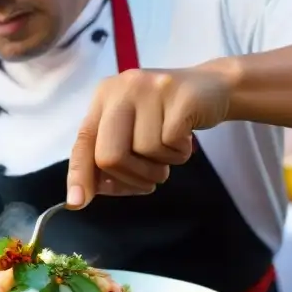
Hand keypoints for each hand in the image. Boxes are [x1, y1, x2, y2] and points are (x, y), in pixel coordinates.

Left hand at [66, 65, 231, 207]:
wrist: (214, 87)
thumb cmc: (167, 117)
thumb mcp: (134, 130)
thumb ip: (110, 155)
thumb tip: (88, 193)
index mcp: (104, 97)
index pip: (84, 142)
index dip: (79, 174)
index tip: (77, 203)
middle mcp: (122, 89)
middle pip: (110, 154)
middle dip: (131, 177)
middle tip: (152, 178)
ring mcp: (151, 89)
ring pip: (144, 151)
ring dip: (161, 165)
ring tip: (172, 151)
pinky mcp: (179, 97)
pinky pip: (170, 144)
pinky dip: (180, 154)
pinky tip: (185, 141)